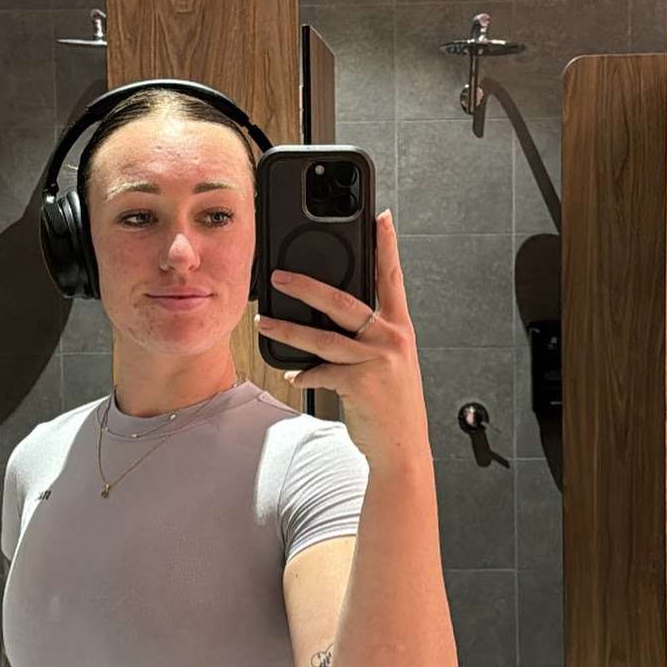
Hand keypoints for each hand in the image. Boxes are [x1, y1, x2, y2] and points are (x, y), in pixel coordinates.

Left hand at [256, 208, 430, 476]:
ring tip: (264, 321)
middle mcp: (391, 339)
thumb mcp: (390, 364)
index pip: (392, 277)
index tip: (381, 217)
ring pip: (322, 338)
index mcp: (399, 328)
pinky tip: (293, 375)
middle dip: (306, 285)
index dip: (387, 246)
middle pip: (343, 301)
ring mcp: (376, 361)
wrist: (402, 449)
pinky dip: (303, 374)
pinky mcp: (360, 384)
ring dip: (288, 329)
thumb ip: (371, 337)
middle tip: (279, 275)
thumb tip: (332, 318)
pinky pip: (320, 372)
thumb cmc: (392, 406)